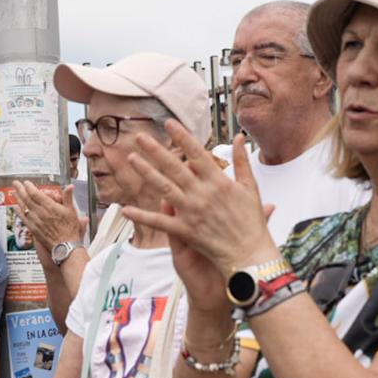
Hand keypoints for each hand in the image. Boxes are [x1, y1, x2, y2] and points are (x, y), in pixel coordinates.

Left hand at [17, 180, 80, 254]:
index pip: (35, 194)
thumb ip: (68, 197)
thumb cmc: (70, 230)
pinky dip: (18, 212)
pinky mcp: (33, 229)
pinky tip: (15, 208)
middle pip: (27, 198)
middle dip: (20, 189)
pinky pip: (23, 218)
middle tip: (15, 183)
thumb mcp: (72, 211)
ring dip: (18, 198)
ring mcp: (36, 221)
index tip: (26, 183)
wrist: (65, 246)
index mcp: (50, 207)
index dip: (29, 187)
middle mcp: (41, 213)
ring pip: (24, 207)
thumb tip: (69, 187)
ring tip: (14, 192)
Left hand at [122, 128, 278, 271]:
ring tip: (132, 158)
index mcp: (219, 182)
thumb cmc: (251, 222)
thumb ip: (242, 161)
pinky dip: (143, 216)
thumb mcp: (251, 188)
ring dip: (146, 172)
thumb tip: (239, 137)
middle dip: (156, 150)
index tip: (169, 123)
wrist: (249, 254)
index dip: (182, 137)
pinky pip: (160, 222)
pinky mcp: (185, 230)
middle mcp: (202, 194)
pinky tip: (126, 209)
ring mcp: (192, 212)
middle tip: (140, 137)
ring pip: (164, 188)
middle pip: (175, 167)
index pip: (196, 154)